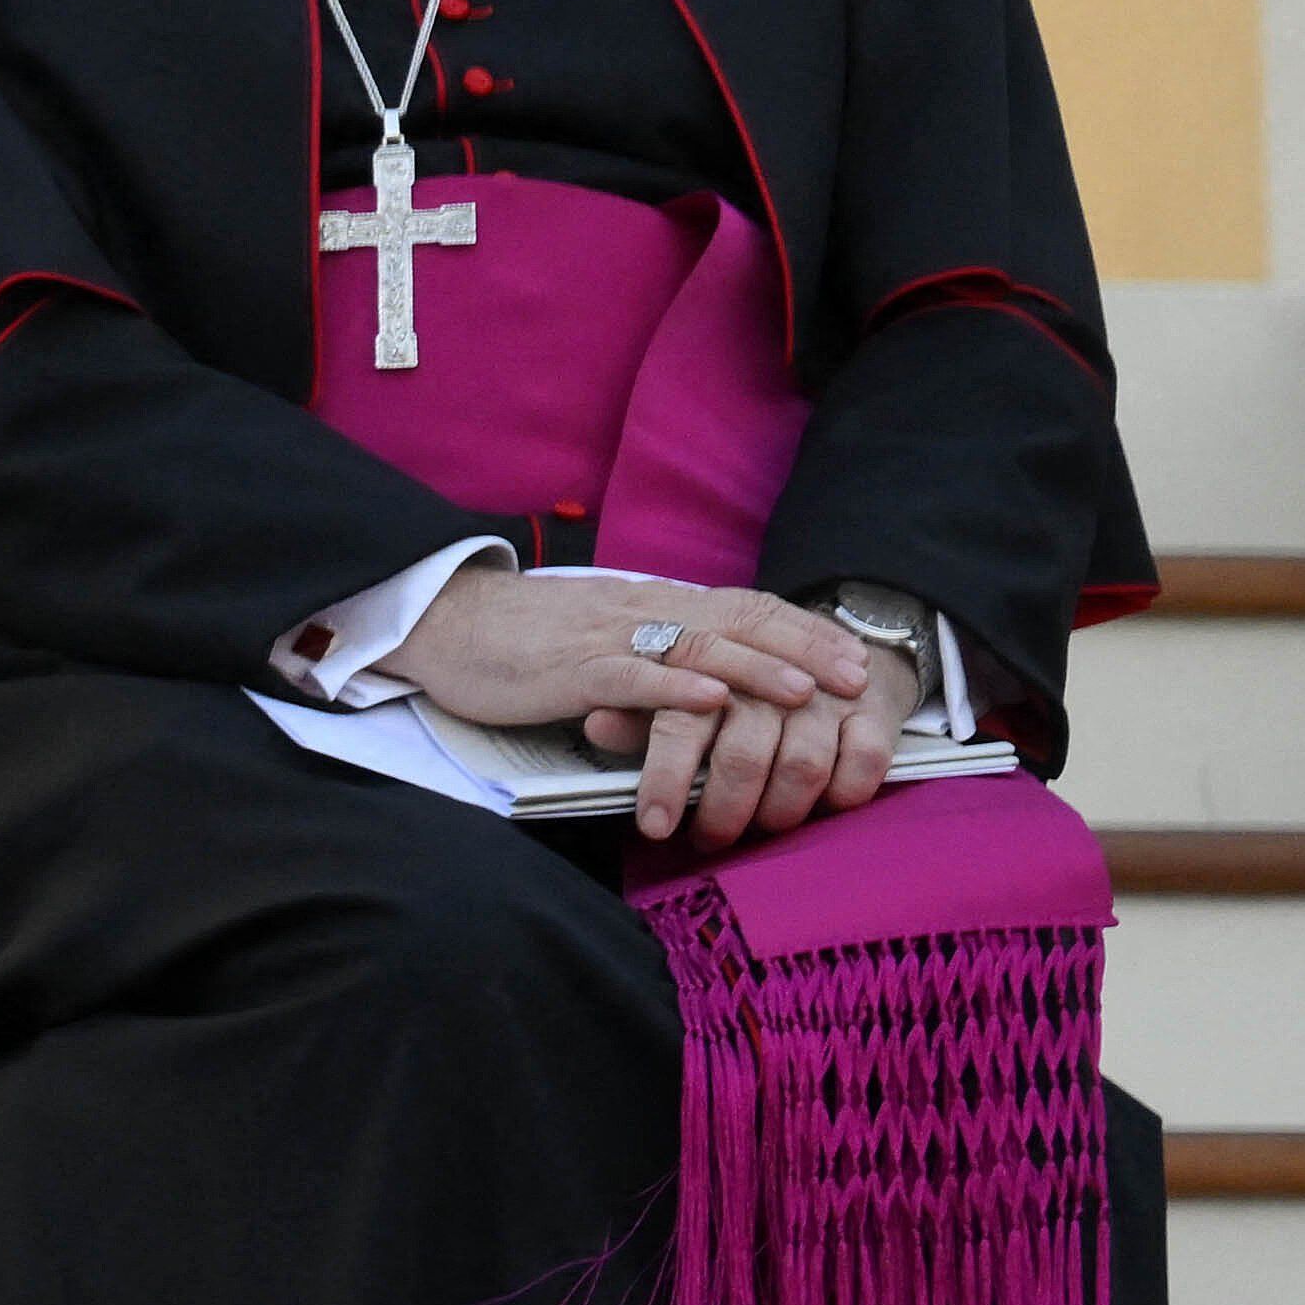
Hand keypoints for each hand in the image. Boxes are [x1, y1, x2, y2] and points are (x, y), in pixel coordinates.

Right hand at [380, 571, 896, 846]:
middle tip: (856, 678)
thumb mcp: (605, 641)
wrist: (447, 623)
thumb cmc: (525, 642)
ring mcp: (610, 638)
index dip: (805, 630)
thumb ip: (658, 655)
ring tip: (805, 692)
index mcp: (655, 604)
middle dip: (805, 648)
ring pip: (698, 644)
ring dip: (756, 668)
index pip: (747, 607)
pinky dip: (675, 687)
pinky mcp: (572, 669)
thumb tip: (714, 686)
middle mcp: (644, 611)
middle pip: (740, 620)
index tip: (855, 656)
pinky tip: (710, 701)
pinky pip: (632, 675)